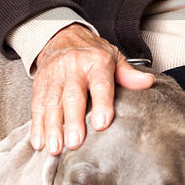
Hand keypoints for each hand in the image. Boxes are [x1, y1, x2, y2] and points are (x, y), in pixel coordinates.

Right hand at [31, 23, 152, 154]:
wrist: (62, 35)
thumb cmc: (91, 52)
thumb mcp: (113, 57)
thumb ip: (128, 74)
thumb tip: (147, 83)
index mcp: (96, 61)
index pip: (100, 84)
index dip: (101, 104)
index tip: (102, 124)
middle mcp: (73, 67)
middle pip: (72, 96)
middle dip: (73, 121)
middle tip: (75, 143)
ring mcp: (54, 75)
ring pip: (51, 103)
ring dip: (52, 127)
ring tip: (55, 148)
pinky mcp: (40, 84)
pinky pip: (37, 105)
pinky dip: (36, 125)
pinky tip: (39, 142)